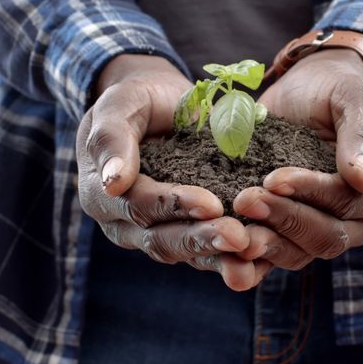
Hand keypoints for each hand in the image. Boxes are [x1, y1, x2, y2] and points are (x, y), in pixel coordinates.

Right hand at [77, 54, 259, 289]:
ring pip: (185, 254)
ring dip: (219, 257)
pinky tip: (261, 263)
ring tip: (253, 254)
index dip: (174, 205)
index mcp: (101, 195)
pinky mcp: (185, 236)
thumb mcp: (119, 106)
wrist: (159, 104)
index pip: (138, 206)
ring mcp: (155, 233)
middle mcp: (124, 224)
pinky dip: (231, 260)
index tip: (211, 203)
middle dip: (201, 240)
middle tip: (239, 237)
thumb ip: (111, 139)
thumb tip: (113, 182)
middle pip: (161, 240)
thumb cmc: (136, 100)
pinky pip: (206, 256)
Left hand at [235, 49, 362, 270]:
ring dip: (266, 243)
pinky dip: (252, 255)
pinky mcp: (290, 232)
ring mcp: (323, 229)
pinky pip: (274, 253)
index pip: (350, 204)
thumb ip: (361, 136)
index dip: (312, 193)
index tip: (273, 178)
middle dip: (285, 220)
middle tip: (246, 200)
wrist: (309, 90)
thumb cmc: (338, 90)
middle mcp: (358, 220)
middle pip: (326, 237)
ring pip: (299, 253)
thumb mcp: (355, 99)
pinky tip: (226, 246)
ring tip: (231, 229)